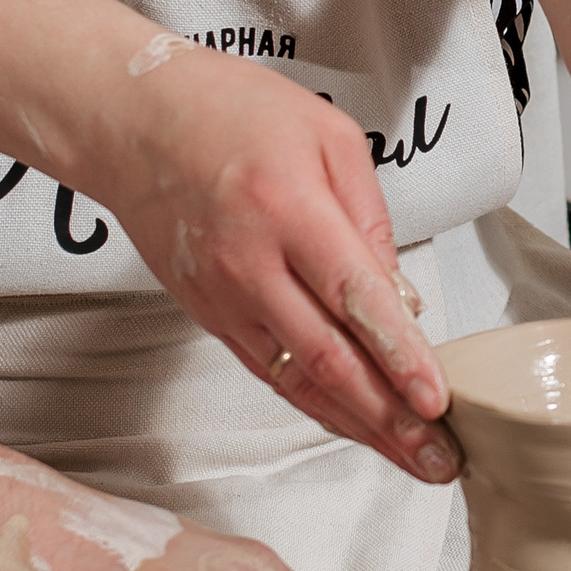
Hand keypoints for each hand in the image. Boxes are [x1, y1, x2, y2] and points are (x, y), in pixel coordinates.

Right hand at [107, 39, 457, 483]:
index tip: (437, 400)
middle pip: (330, 360)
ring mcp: (225, 298)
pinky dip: (318, 407)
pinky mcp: (210, 316)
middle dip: (391, 419)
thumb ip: (370, 216)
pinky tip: (357, 427)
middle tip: (441, 457)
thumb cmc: (227, 113)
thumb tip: (399, 293)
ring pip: (300, 382)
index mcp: (288, 210)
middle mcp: (251, 264)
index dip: (399, 358)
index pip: (355, 300)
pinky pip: (271, 373)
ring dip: (360, 428)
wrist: (129, 121)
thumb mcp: (327, 135)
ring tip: (412, 457)